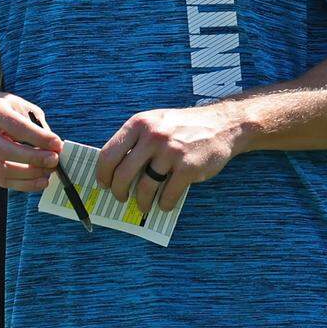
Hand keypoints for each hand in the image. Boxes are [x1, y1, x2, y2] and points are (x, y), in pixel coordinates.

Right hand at [0, 92, 61, 191]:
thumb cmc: (7, 111)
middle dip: (33, 158)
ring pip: (2, 170)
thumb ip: (37, 126)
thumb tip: (55, 148)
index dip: (39, 138)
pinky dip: (22, 184)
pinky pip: (0, 180)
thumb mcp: (22, 108)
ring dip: (29, 175)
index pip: (17, 128)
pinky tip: (38, 182)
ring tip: (48, 172)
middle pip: (5, 151)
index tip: (58, 144)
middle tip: (54, 161)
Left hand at [96, 103, 244, 212]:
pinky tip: (164, 203)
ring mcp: (171, 152)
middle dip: (119, 191)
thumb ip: (136, 140)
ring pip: (145, 187)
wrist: (223, 125)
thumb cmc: (184, 127)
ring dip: (142, 201)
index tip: (105, 184)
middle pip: (123, 174)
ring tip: (144, 205)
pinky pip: (168, 195)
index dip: (103, 174)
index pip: (109, 154)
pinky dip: (164, 204)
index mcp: (140, 123)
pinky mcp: (188, 168)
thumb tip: (114, 170)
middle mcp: (153, 136)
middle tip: (122, 198)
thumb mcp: (156, 122)